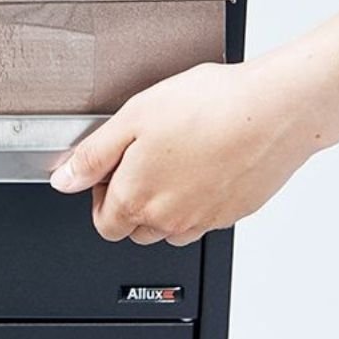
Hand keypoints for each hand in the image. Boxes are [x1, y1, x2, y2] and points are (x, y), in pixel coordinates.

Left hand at [49, 59, 317, 244]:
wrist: (274, 110)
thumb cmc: (207, 107)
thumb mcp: (131, 118)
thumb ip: (92, 154)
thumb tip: (64, 179)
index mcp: (137, 198)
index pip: (104, 224)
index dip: (99, 195)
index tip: (110, 170)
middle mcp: (170, 219)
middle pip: (134, 231)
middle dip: (128, 202)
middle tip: (140, 161)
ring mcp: (205, 220)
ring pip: (169, 229)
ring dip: (162, 206)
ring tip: (172, 159)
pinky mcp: (235, 213)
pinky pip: (204, 219)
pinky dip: (196, 200)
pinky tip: (202, 164)